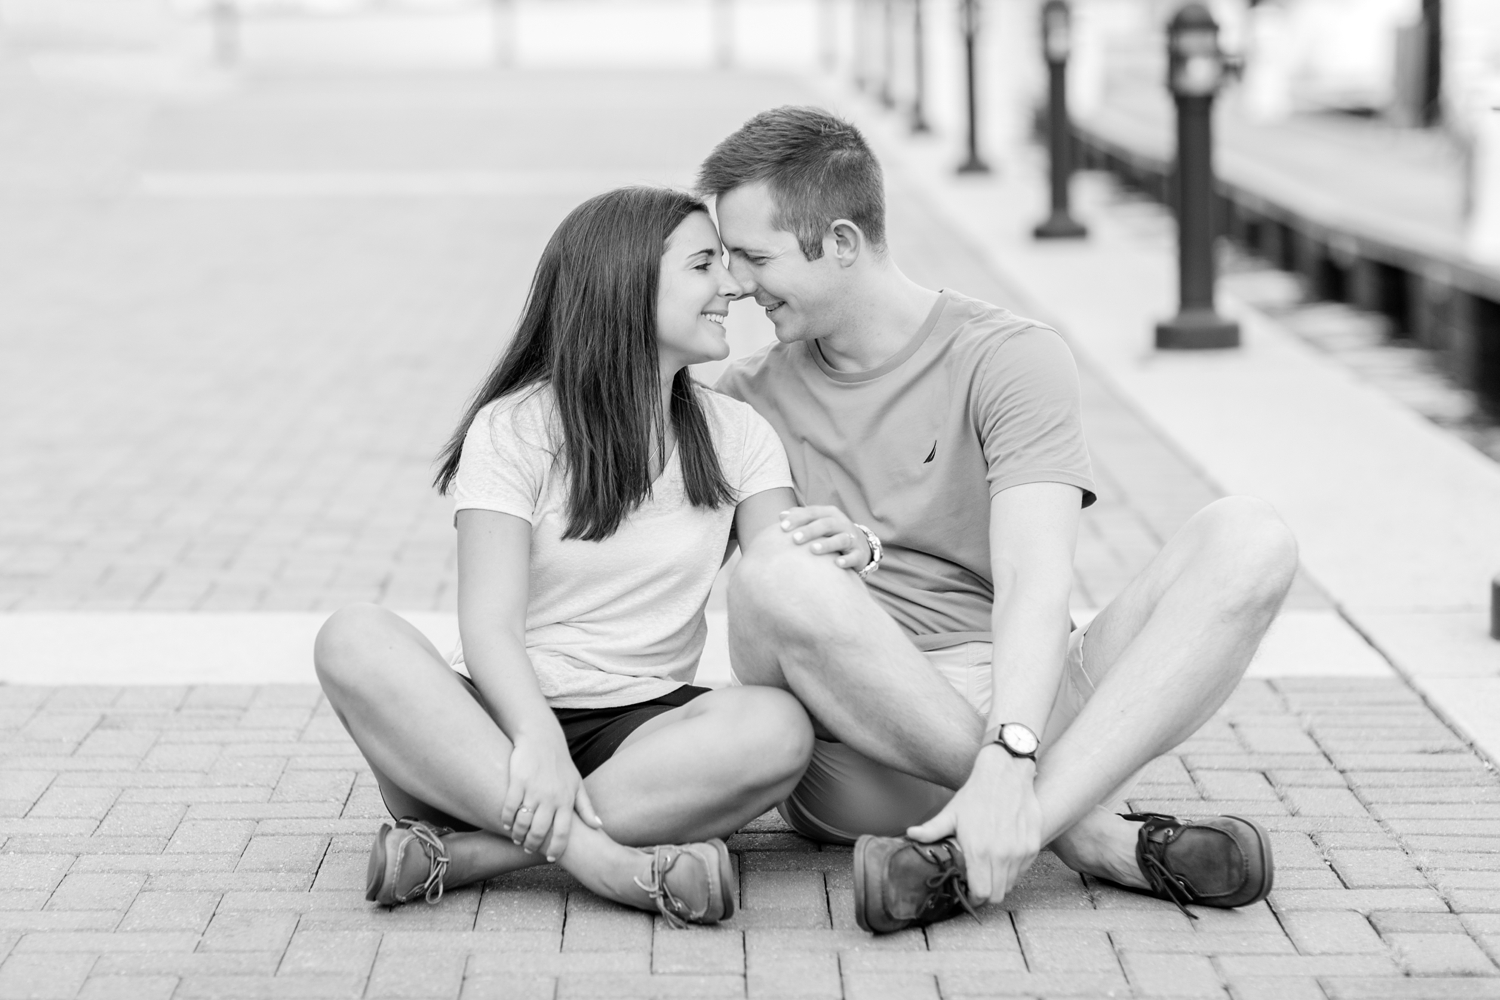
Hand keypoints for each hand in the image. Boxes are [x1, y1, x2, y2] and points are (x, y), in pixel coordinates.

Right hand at [501, 731, 603, 861]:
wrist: (542, 738)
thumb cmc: (561, 765)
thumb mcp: (577, 784)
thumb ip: (586, 807)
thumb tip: (599, 827)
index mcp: (567, 800)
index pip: (562, 833)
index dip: (556, 849)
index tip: (551, 858)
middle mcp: (551, 797)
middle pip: (540, 831)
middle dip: (532, 844)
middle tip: (528, 847)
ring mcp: (534, 790)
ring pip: (522, 822)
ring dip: (518, 834)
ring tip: (517, 837)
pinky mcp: (518, 782)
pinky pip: (509, 808)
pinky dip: (506, 819)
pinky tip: (506, 823)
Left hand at [780, 506, 870, 571]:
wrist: (860, 545)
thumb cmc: (831, 533)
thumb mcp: (818, 522)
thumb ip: (801, 518)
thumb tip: (781, 515)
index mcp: (829, 514)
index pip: (812, 512)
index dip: (797, 518)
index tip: (782, 527)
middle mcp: (841, 523)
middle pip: (826, 524)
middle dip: (810, 531)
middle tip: (794, 539)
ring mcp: (852, 538)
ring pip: (841, 539)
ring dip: (827, 544)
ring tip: (813, 550)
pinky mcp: (859, 553)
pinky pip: (854, 556)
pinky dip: (847, 560)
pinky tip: (837, 564)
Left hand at [906, 748, 1041, 904]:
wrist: (1006, 773)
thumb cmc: (977, 793)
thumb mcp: (951, 812)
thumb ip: (931, 830)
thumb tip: (910, 835)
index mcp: (979, 851)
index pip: (981, 894)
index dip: (974, 898)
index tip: (968, 892)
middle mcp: (1002, 855)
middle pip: (998, 895)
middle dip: (986, 894)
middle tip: (978, 883)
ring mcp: (1020, 851)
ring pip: (1012, 884)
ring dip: (1000, 882)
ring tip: (989, 869)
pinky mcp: (1033, 845)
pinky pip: (1023, 870)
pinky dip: (1014, 870)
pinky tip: (1003, 857)